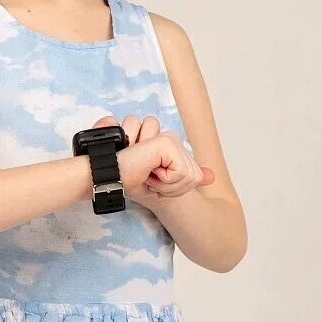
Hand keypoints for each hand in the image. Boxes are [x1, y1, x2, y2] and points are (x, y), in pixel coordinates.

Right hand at [89, 114, 214, 210]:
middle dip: (173, 185)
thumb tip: (211, 176)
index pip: (193, 171)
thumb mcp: (164, 184)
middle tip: (149, 178)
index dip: (174, 185)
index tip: (152, 180)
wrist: (109, 178)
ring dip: (167, 182)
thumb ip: (189, 176)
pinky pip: (181, 171)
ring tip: (147, 173)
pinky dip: (165, 179)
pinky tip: (148, 170)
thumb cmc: (128, 178)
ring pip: (189, 171)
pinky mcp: (164, 142)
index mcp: (170, 145)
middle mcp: (169, 137)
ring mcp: (167, 137)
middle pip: (193, 172)